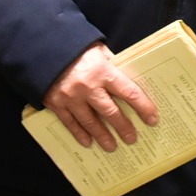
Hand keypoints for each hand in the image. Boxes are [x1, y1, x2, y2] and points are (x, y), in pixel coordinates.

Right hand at [45, 43, 159, 149]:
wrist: (43, 49)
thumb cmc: (76, 49)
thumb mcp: (98, 50)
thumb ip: (113, 64)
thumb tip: (128, 75)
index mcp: (103, 71)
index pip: (129, 92)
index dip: (143, 107)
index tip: (152, 119)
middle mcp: (89, 87)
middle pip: (111, 113)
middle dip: (124, 128)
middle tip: (132, 139)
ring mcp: (71, 98)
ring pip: (91, 122)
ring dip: (103, 137)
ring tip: (112, 147)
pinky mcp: (56, 104)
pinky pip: (70, 123)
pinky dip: (80, 134)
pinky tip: (88, 143)